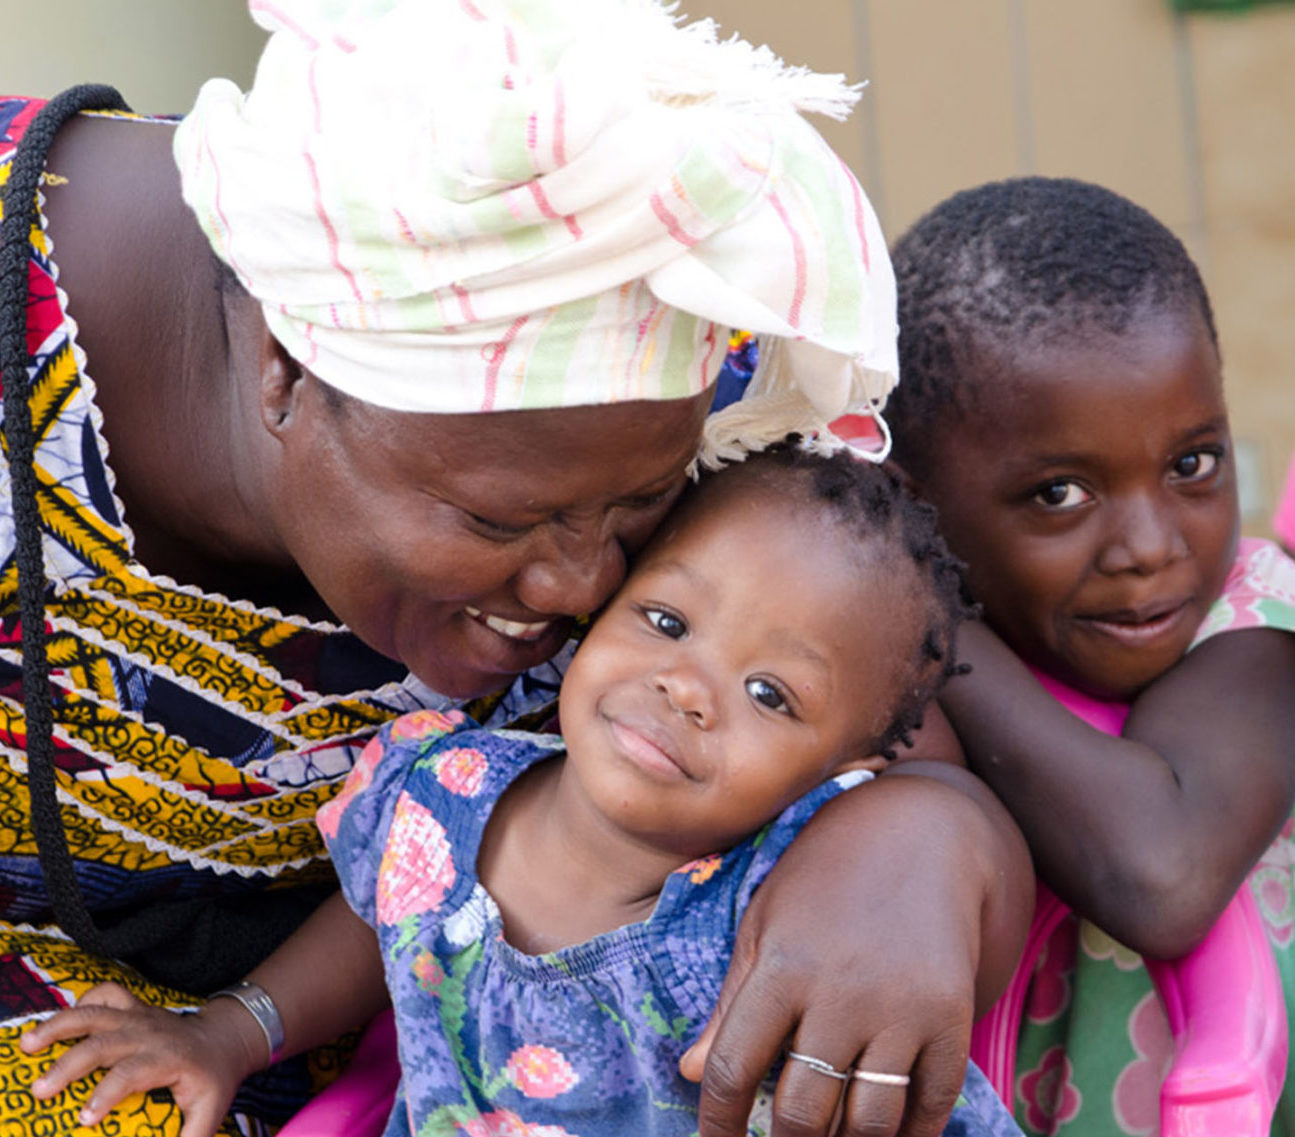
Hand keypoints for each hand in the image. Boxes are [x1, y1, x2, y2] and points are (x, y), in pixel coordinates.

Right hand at [20, 981, 265, 1136]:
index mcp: (168, 1059)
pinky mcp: (133, 1008)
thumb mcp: (210, 1113)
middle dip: (69, 1065)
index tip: (83, 1119)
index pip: (132, 1073)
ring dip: (60, 1026)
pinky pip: (105, 994)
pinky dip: (81, 1002)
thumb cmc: (212, 1080)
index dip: (106, 1094)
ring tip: (27, 1044)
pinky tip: (59, 1022)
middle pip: (104, 1044)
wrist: (225, 1039)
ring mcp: (139, 1016)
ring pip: (96, 1013)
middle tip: (39, 1092)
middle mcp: (150, 1033)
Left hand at [680, 768, 1031, 1136]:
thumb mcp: (765, 923)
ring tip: (825, 1135)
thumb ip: (732, 1003)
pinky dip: (907, 1136)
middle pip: (804, 1113)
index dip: (718, 1123)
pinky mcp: (952, 1019)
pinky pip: (930, 1108)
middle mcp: (843, 993)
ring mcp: (904, 1009)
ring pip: (868, 1125)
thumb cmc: (825, 880)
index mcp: (784, 965)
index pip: (735, 1069)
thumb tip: (691, 1074)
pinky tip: (883, 1133)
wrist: (922, 834)